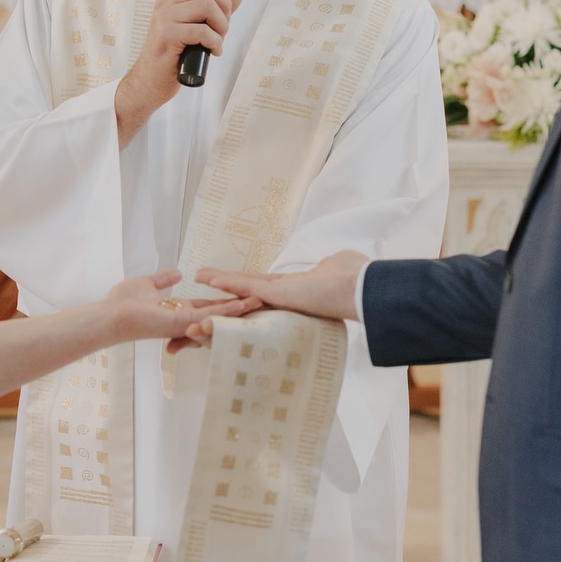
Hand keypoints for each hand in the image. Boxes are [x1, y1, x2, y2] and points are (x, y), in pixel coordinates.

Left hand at [106, 269, 260, 343]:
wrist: (111, 314)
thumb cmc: (123, 302)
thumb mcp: (148, 284)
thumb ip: (164, 280)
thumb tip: (177, 273)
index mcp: (178, 311)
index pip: (207, 307)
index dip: (225, 302)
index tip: (242, 295)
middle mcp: (186, 319)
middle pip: (218, 313)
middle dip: (239, 308)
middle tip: (260, 300)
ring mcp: (186, 322)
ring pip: (219, 315)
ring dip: (240, 308)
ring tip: (260, 300)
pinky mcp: (184, 322)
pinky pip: (211, 315)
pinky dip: (230, 309)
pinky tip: (245, 303)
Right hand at [115, 0, 242, 145]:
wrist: (149, 82)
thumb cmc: (172, 56)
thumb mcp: (197, 28)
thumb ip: (217, 10)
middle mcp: (166, 2)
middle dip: (224, 5)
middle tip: (223, 26)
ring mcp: (165, 18)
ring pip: (207, 6)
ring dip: (222, 26)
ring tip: (217, 41)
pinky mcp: (168, 36)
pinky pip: (203, 31)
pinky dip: (215, 43)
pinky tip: (212, 51)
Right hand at [188, 252, 369, 331]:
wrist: (360, 291)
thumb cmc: (354, 278)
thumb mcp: (337, 265)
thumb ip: (327, 265)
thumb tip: (327, 264)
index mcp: (299, 288)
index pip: (268, 286)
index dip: (249, 285)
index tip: (233, 282)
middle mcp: (286, 295)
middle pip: (250, 290)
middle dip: (227, 287)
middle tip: (205, 282)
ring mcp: (280, 297)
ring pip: (244, 289)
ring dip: (221, 282)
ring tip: (200, 277)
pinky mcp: (278, 294)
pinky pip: (246, 286)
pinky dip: (226, 281)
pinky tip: (207, 278)